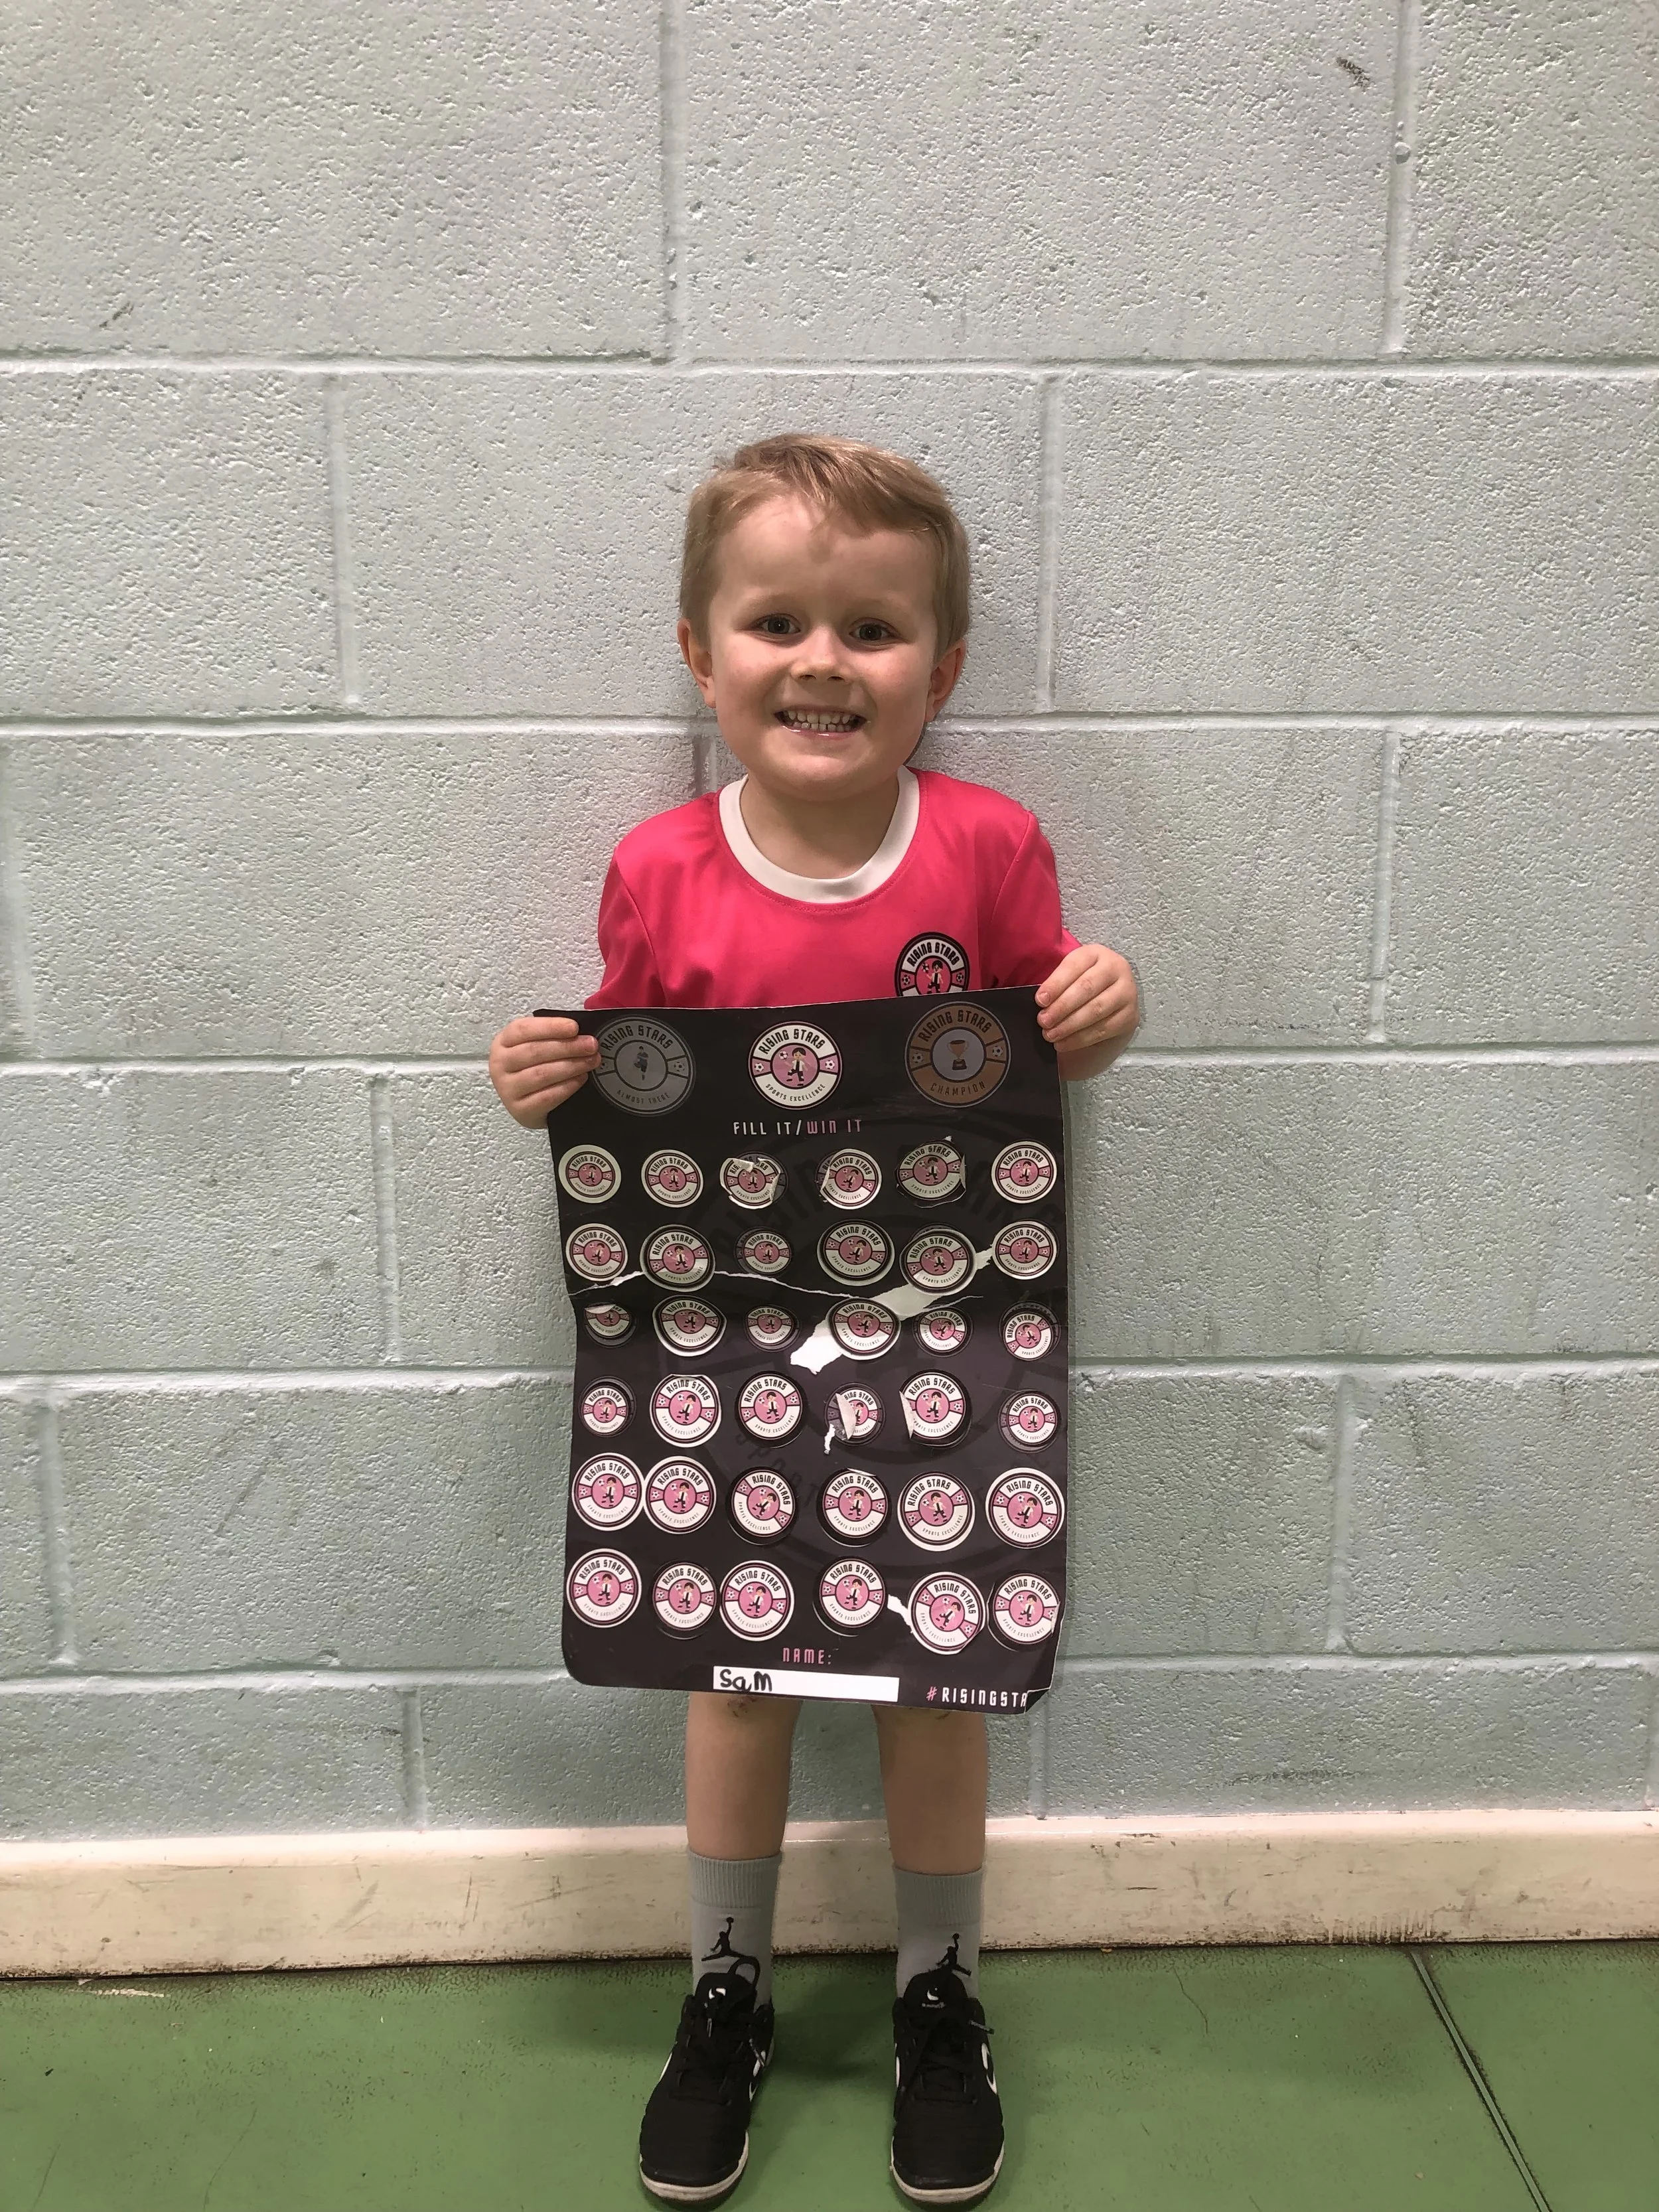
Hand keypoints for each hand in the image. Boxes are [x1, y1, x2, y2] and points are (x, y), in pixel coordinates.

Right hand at [488, 1015, 599, 1127]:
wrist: (528, 1102)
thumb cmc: (534, 1067)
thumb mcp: (537, 1046)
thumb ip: (552, 1036)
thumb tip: (580, 1032)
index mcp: (503, 1042)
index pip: (523, 1029)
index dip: (550, 1027)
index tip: (574, 1027)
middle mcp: (500, 1065)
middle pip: (534, 1051)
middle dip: (567, 1047)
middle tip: (591, 1045)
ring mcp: (507, 1089)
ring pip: (541, 1074)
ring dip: (571, 1066)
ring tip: (591, 1061)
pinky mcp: (520, 1110)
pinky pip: (546, 1097)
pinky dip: (567, 1086)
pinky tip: (581, 1079)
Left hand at [1036, 944, 1140, 1060]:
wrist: (1110, 1001)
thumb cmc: (1081, 985)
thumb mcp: (1070, 975)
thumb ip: (1057, 983)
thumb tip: (1041, 1002)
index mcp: (1096, 953)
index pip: (1074, 966)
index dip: (1056, 984)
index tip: (1040, 1000)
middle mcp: (1117, 968)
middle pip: (1087, 988)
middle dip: (1061, 1007)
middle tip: (1043, 1021)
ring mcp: (1127, 992)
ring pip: (1096, 1010)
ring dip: (1069, 1025)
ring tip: (1050, 1034)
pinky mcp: (1130, 1016)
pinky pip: (1103, 1029)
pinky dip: (1080, 1038)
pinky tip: (1063, 1043)